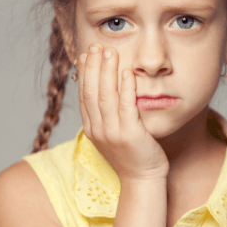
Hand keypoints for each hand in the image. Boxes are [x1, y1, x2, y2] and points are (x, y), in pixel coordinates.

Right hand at [77, 43, 169, 182]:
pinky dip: (126, 88)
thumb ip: (105, 114)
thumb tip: (103, 91)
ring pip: (106, 96)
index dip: (84, 73)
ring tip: (110, 52)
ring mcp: (113, 133)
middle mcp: (98, 129)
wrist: (142, 180)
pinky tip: (127, 72)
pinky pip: (126, 107)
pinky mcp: (130, 135)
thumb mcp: (112, 134)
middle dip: (93, 67)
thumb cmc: (131, 155)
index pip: (84, 95)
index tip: (85, 55)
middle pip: (91, 92)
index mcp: (92, 128)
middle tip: (95, 46)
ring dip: (107, 71)